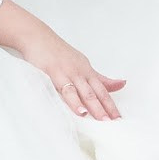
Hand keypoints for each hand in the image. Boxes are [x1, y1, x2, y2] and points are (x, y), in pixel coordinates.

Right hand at [0, 6, 125, 119]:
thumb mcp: (82, 64)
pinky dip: (74, 102)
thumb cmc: (58, 52)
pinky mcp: (54, 73)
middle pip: (96, 93)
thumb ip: (99, 78)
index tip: (119, 118)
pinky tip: (80, 112)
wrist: (37, 37)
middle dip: (106, 109)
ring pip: (84, 93)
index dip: (111, 104)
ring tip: (102, 120)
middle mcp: (81, 72)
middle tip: (115, 123)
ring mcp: (68, 72)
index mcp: (87, 71)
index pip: (103, 90)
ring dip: (94, 107)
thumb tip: (121, 84)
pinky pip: (66, 90)